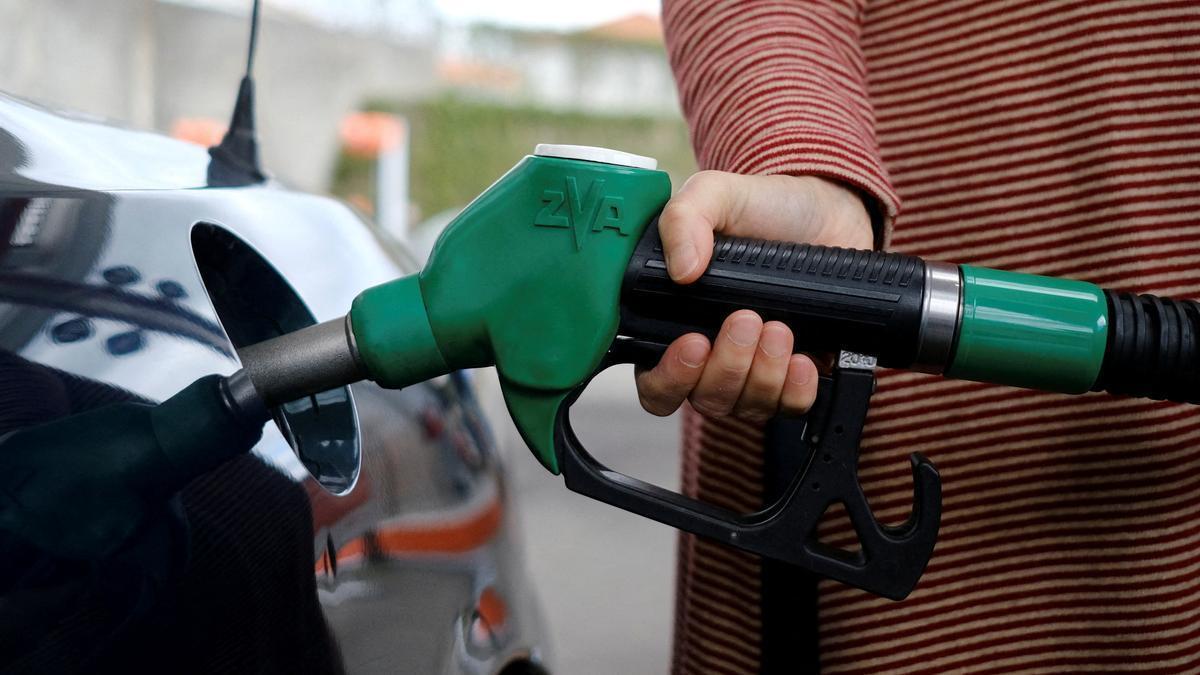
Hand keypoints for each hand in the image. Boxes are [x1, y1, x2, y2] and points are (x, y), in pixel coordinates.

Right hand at [635, 171, 873, 422]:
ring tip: (779, 326)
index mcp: (674, 321)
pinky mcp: (795, 376)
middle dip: (726, 366)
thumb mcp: (716, 195)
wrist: (827, 212)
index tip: (693, 343)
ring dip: (762, 373)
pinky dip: (795, 390)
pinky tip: (803, 359)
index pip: (655, 382)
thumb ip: (685, 217)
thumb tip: (681, 269)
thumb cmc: (763, 207)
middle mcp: (710, 356)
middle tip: (747, 319)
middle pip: (703, 398)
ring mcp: (752, 371)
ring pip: (745, 406)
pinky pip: (789, 407)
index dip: (669, 377)